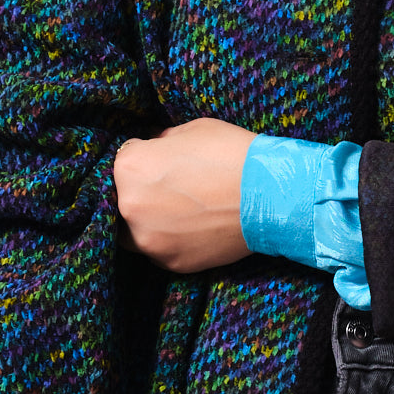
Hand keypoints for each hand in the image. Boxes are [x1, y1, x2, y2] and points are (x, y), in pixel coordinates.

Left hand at [113, 118, 256, 271]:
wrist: (270, 196)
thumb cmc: (232, 155)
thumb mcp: (190, 131)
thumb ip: (162, 143)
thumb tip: (155, 151)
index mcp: (129, 168)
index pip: (122, 163)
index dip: (144, 161)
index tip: (163, 164)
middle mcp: (130, 207)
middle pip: (123, 201)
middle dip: (144, 194)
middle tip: (174, 190)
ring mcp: (149, 240)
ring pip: (136, 232)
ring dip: (152, 222)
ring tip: (182, 213)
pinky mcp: (171, 262)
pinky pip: (161, 250)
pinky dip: (173, 241)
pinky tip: (196, 229)